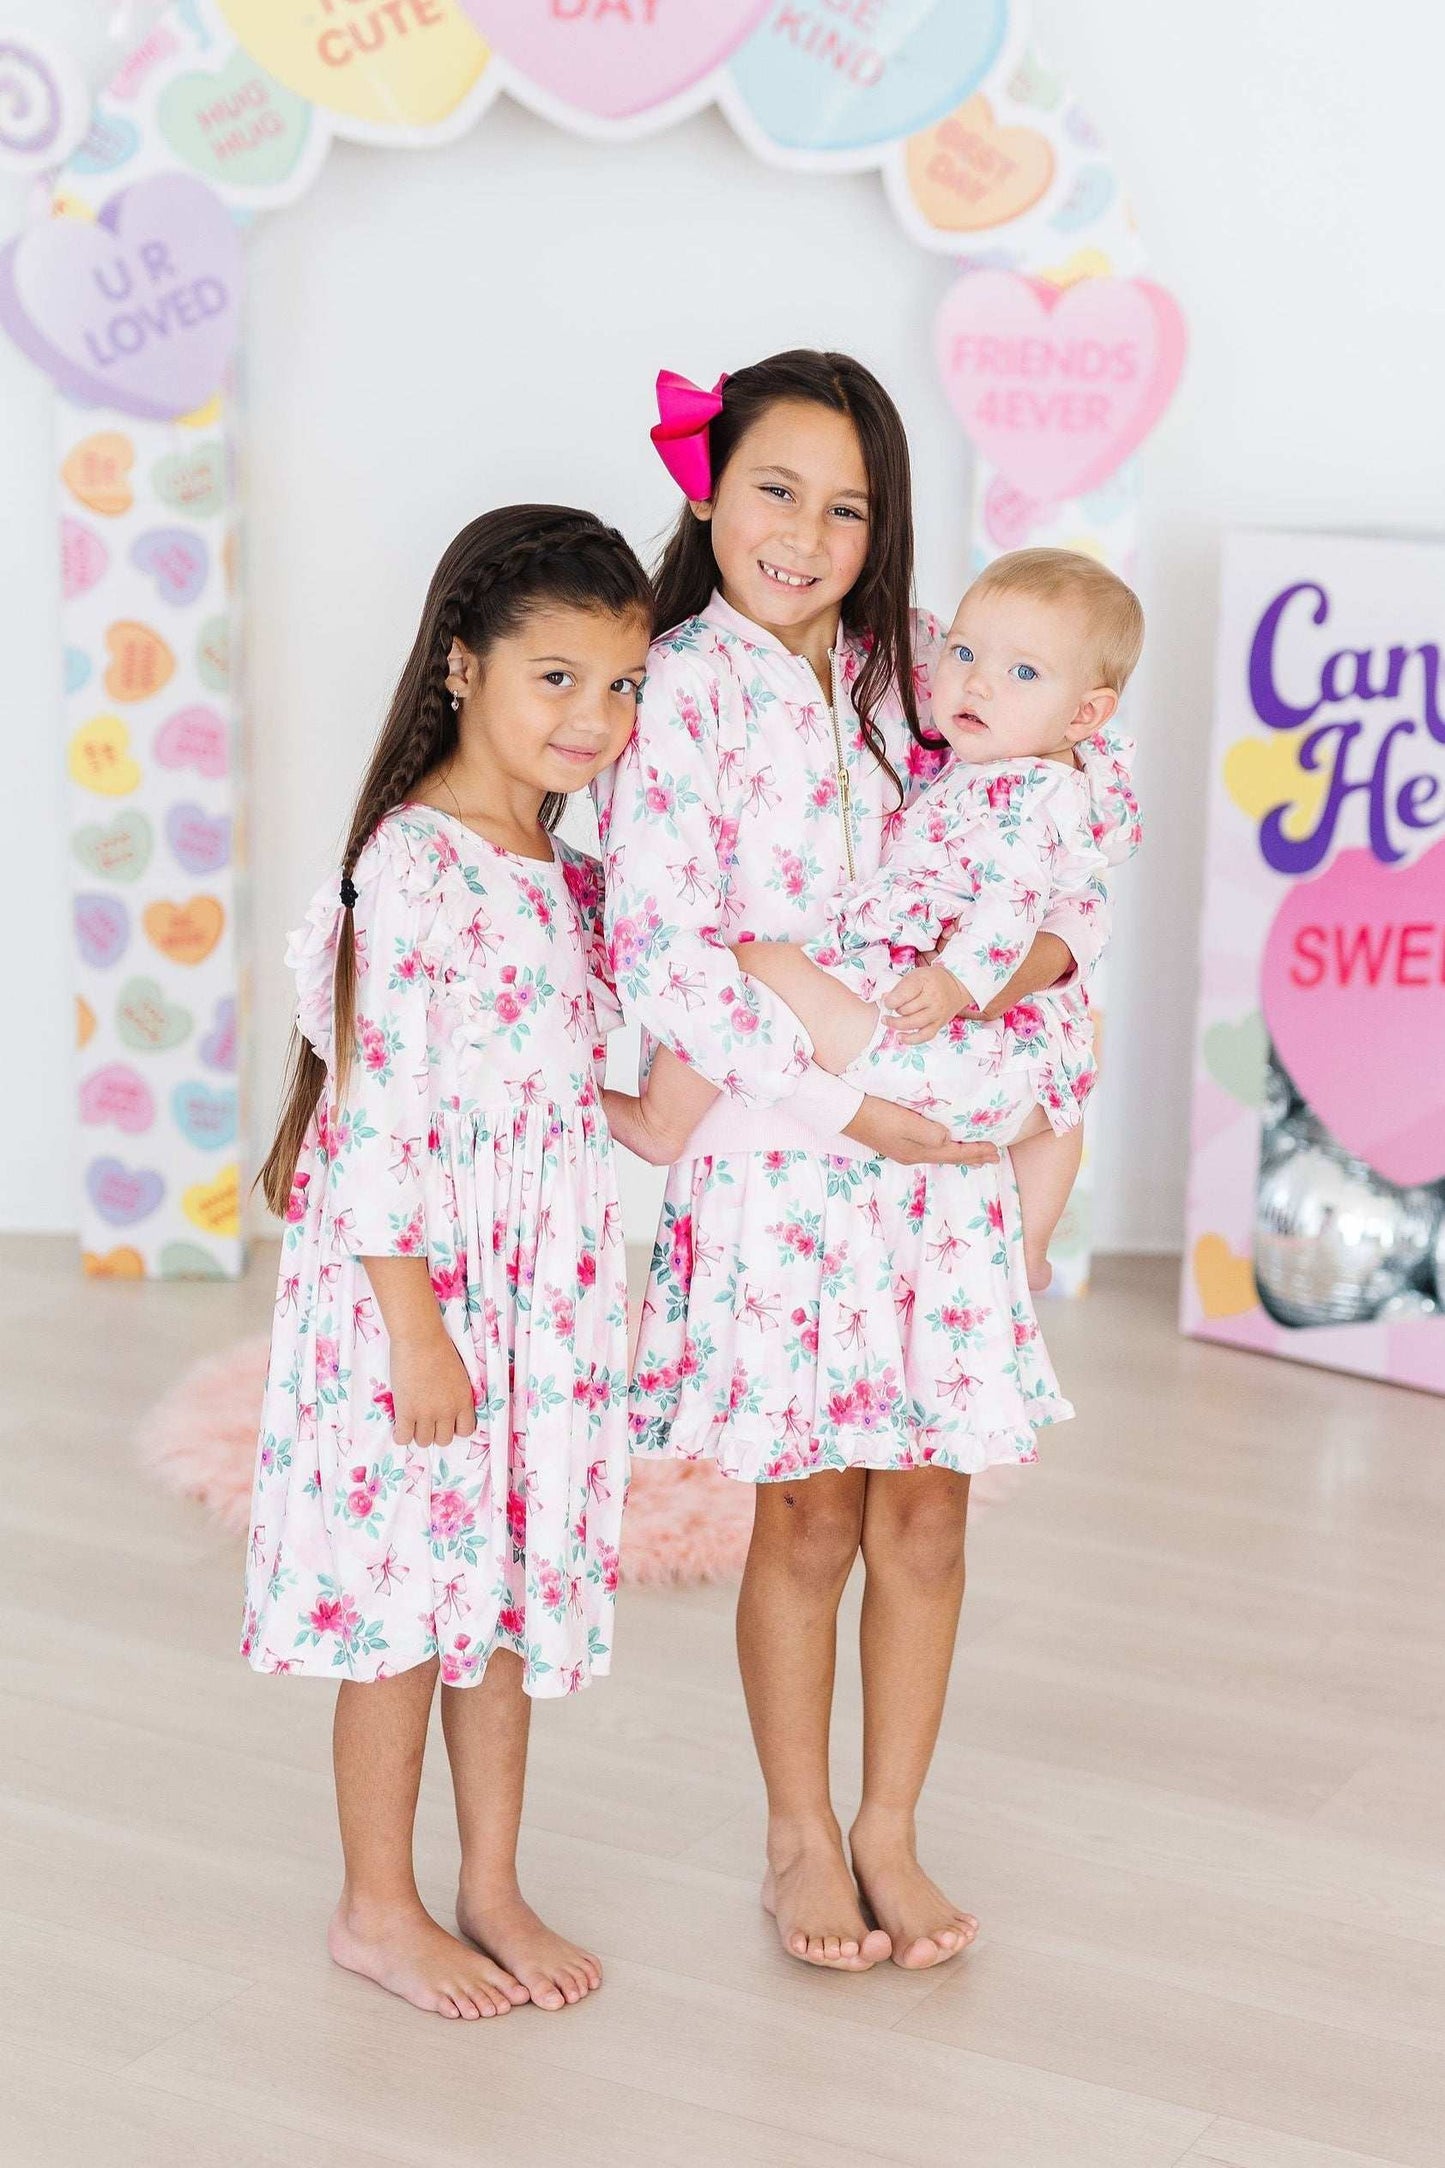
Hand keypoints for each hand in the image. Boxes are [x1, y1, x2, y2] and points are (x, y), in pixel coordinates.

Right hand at [387, 1328, 476, 1447]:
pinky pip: (403, 1438)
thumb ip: (457, 1394)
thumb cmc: (439, 1348)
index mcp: (464, 1400)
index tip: (445, 1421)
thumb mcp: (459, 1374)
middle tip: (426, 1420)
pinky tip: (399, 1425)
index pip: (466, 1431)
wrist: (420, 1338)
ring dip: (418, 1433)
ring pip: (424, 1442)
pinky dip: (400, 1435)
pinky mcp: (406, 1411)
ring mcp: (427, 1413)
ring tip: (412, 1421)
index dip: (454, 1428)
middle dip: (435, 1432)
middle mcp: (448, 1410)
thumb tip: (448, 1408)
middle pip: (444, 1440)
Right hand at [843, 1095, 999, 1167]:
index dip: (976, 1152)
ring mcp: (903, 1150)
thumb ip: (930, 1133)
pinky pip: (929, 1148)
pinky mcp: (895, 1142)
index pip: (954, 1154)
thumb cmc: (876, 1114)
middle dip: (972, 1157)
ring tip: (975, 1155)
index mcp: (918, 1152)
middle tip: (993, 1157)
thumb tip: (947, 1138)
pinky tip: (942, 1144)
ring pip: (940, 1154)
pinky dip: (944, 1148)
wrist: (845, 1113)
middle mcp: (912, 1155)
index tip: (996, 1151)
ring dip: (959, 1154)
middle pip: (949, 1157)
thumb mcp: (906, 1123)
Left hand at [882, 964, 974, 1042]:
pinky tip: (900, 1037)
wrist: (955, 986)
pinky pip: (924, 1036)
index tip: (887, 1001)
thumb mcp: (914, 976)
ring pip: (912, 1023)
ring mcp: (937, 1012)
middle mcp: (932, 998)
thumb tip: (884, 1000)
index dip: (889, 1001)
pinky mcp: (939, 1024)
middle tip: (892, 1007)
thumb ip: (899, 988)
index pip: (901, 995)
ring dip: (897, 1024)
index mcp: (923, 982)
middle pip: (905, 1010)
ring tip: (887, 1021)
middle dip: (894, 1010)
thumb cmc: (931, 980)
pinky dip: (910, 1039)